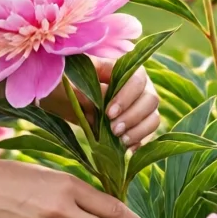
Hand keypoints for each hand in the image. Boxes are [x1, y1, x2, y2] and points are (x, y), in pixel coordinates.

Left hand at [39, 61, 159, 152]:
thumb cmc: (66, 83)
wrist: (63, 98)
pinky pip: (148, 131)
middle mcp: (137, 84)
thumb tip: (104, 100)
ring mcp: (139, 103)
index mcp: (122, 67)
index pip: (137, 79)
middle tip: (114, 130)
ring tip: (122, 141)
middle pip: (151, 99)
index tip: (109, 113)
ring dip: (140, 130)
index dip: (127, 97)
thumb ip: (89, 89)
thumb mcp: (72, 82)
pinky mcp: (137, 122)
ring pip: (153, 116)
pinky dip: (141, 140)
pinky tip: (129, 150)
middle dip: (133, 116)